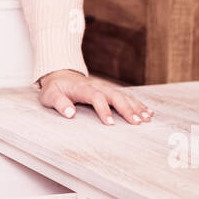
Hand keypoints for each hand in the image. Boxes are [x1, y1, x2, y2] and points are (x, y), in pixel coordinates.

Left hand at [37, 69, 152, 124]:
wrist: (60, 74)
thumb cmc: (55, 88)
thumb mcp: (50, 96)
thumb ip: (60, 103)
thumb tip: (70, 114)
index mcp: (83, 88)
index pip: (96, 97)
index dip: (104, 110)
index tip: (111, 124)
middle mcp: (97, 86)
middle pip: (115, 96)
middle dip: (127, 109)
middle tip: (137, 123)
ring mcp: (105, 87)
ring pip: (123, 96)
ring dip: (136, 106)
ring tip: (147, 119)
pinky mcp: (109, 91)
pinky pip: (126, 96)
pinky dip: (137, 104)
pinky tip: (148, 112)